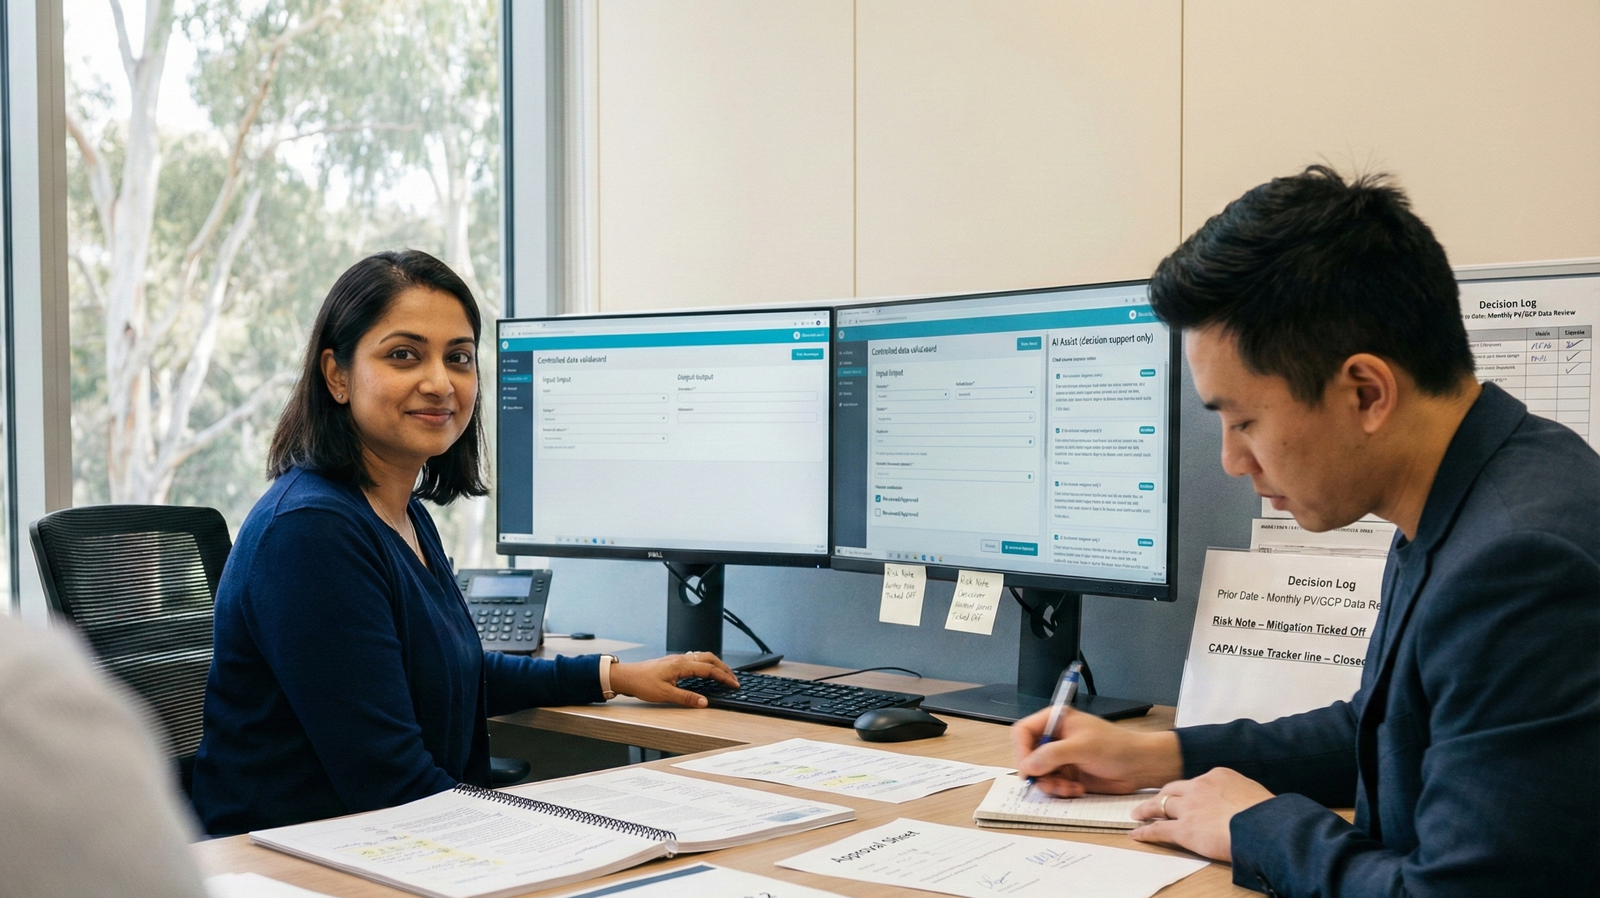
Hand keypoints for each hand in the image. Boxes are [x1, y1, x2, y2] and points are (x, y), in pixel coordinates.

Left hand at [609, 652, 738, 707]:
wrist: (627, 676)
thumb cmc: (642, 683)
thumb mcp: (665, 694)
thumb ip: (686, 698)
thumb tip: (704, 702)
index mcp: (681, 665)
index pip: (709, 669)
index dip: (724, 677)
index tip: (734, 684)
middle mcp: (681, 659)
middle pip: (710, 659)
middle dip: (724, 668)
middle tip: (734, 679)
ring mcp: (677, 659)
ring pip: (703, 657)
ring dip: (716, 665)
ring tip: (724, 674)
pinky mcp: (673, 663)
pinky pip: (695, 659)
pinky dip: (706, 664)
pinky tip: (706, 672)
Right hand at [1011, 706, 1182, 796]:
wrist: (1140, 766)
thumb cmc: (1116, 747)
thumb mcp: (1083, 747)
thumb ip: (1052, 754)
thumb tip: (1027, 766)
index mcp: (1055, 720)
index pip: (1022, 732)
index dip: (1021, 751)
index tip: (1028, 770)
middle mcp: (1054, 737)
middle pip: (1027, 756)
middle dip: (1038, 773)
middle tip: (1052, 783)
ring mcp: (1060, 756)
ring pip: (1038, 774)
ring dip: (1051, 785)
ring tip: (1070, 787)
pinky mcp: (1067, 773)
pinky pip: (1051, 784)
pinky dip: (1061, 790)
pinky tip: (1077, 788)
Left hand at [1128, 767, 1273, 861]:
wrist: (1264, 826)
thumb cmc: (1267, 813)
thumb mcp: (1254, 792)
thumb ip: (1240, 793)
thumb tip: (1243, 802)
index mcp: (1217, 776)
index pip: (1196, 782)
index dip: (1188, 791)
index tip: (1184, 795)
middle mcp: (1199, 787)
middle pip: (1172, 790)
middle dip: (1161, 796)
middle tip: (1153, 801)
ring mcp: (1189, 807)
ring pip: (1160, 805)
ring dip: (1147, 810)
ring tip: (1138, 814)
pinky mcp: (1183, 829)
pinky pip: (1158, 829)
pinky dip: (1145, 832)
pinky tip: (1137, 834)